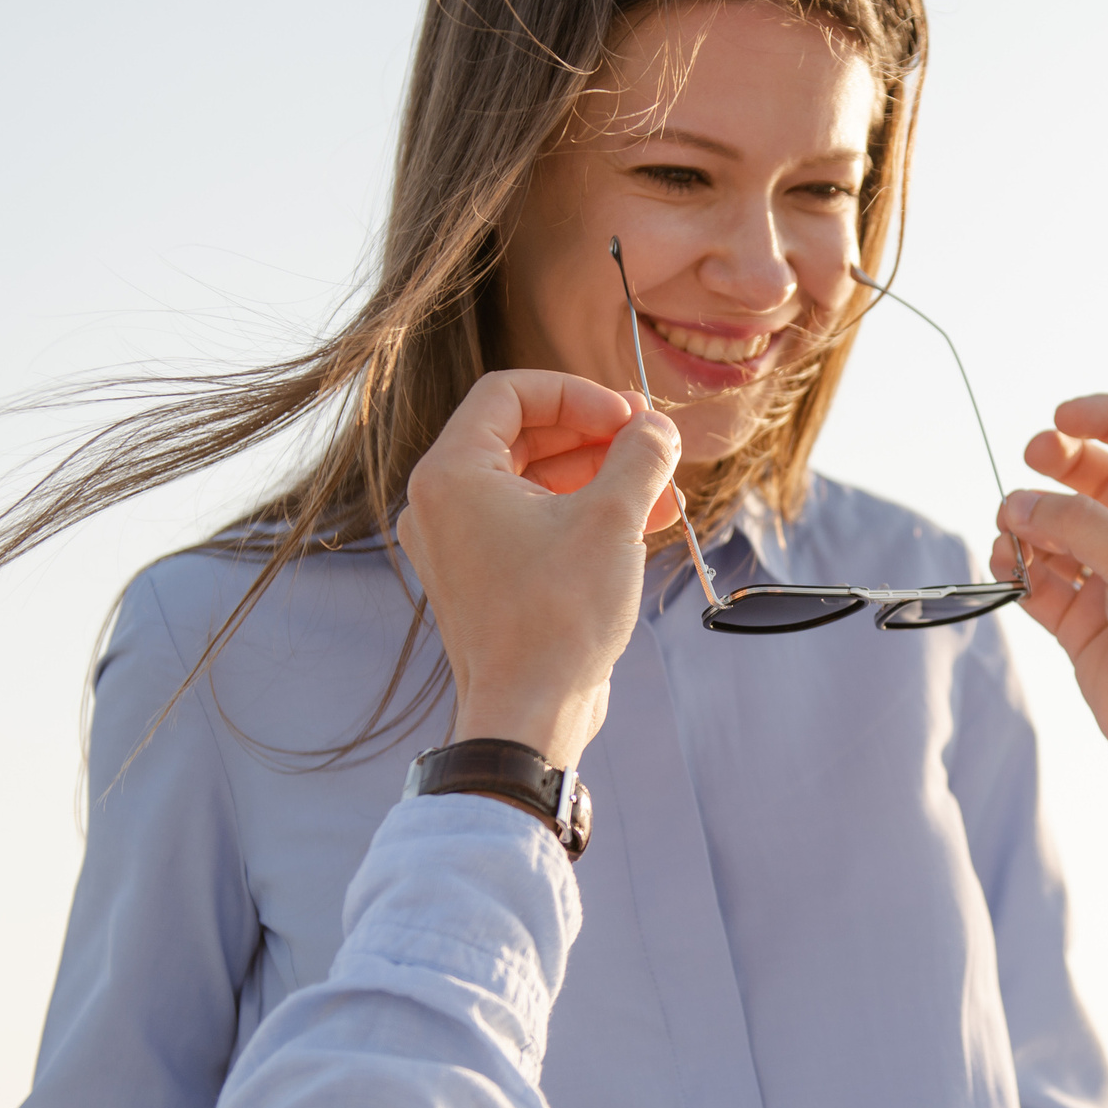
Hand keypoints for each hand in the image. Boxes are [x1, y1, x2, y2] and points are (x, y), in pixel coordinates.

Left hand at [397, 370, 681, 767]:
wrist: (528, 715)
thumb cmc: (556, 618)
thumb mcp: (612, 520)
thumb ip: (639, 457)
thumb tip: (656, 429)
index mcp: (451, 474)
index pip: (510, 393)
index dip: (577, 393)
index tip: (627, 417)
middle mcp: (444, 504)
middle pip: (525, 435)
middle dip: (597, 435)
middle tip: (651, 442)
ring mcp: (462, 545)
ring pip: (537, 483)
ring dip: (601, 477)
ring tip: (664, 487)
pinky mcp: (487, 579)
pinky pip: (535, 525)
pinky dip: (584, 516)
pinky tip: (647, 521)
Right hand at [992, 394, 1107, 762]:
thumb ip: (1081, 527)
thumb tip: (1020, 501)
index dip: (1107, 419)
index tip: (1062, 417)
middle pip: (1094, 477)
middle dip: (1058, 464)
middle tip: (1029, 458)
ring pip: (1057, 529)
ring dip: (1028, 520)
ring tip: (1010, 525)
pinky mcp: (1079, 623)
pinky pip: (1037, 582)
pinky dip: (1016, 569)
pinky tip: (1008, 564)